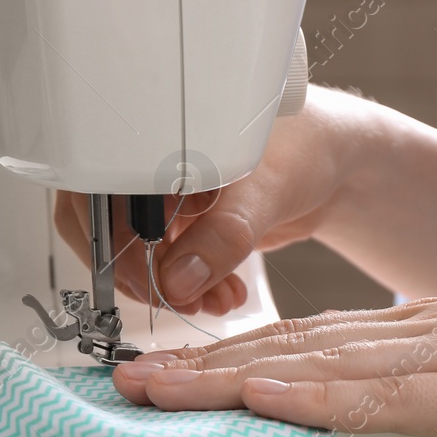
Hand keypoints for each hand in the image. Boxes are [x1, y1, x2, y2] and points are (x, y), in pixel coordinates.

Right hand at [53, 88, 370, 316]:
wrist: (338, 163)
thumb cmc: (306, 146)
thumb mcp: (263, 191)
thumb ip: (222, 238)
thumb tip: (176, 281)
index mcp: (153, 134)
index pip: (98, 192)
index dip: (111, 242)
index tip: (141, 279)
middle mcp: (150, 164)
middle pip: (109, 229)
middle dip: (141, 273)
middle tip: (172, 301)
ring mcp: (166, 198)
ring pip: (141, 253)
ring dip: (171, 287)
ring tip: (211, 302)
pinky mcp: (187, 226)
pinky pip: (170, 264)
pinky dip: (192, 287)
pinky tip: (222, 295)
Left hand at [111, 267, 436, 436]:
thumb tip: (410, 404)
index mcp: (435, 330)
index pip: (317, 344)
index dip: (240, 358)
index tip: (178, 374)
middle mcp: (430, 333)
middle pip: (298, 348)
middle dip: (207, 367)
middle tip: (124, 381)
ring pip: (323, 365)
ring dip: (232, 378)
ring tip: (157, 390)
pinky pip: (389, 394)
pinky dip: (317, 396)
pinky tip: (262, 397)